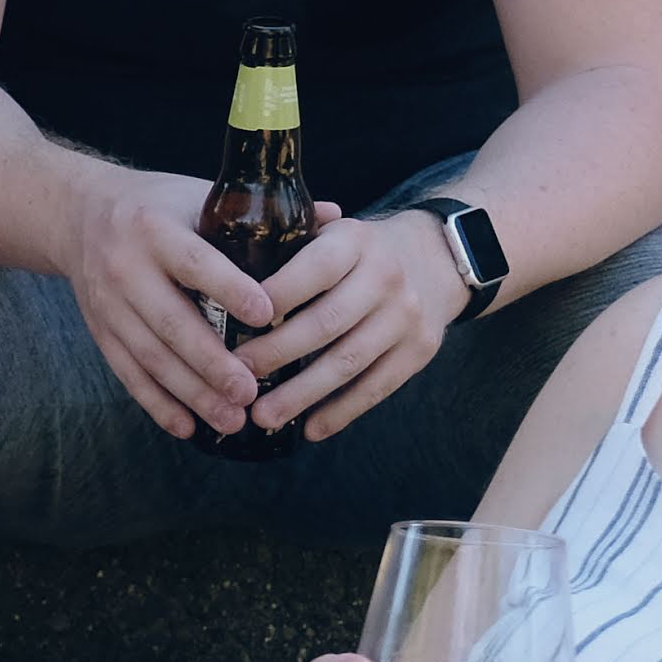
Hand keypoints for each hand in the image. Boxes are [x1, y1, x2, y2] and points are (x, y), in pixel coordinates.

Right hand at [45, 161, 281, 439]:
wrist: (78, 215)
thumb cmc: (158, 206)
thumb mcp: (199, 196)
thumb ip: (262, 212)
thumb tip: (336, 217)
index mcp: (157, 229)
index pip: (197, 263)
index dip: (231, 290)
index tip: (269, 316)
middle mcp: (126, 267)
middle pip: (172, 323)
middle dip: (212, 363)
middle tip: (251, 392)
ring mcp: (109, 304)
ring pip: (152, 357)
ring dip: (192, 393)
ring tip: (232, 420)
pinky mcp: (100, 331)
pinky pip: (129, 374)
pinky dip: (157, 404)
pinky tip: (188, 427)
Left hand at [230, 209, 469, 443]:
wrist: (439, 258)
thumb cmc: (362, 251)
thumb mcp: (334, 233)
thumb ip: (289, 246)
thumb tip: (223, 273)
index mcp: (354, 242)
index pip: (313, 270)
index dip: (274, 296)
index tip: (236, 322)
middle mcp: (385, 278)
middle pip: (325, 323)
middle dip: (276, 354)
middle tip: (237, 377)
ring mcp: (406, 317)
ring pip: (348, 363)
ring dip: (302, 395)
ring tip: (262, 417)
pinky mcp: (420, 351)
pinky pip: (376, 387)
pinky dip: (341, 412)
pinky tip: (310, 429)